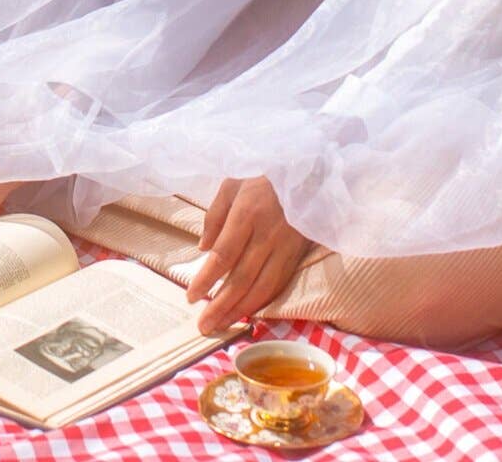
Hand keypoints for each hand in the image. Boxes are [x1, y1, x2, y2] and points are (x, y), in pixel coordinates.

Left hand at [185, 178, 311, 334]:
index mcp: (247, 213)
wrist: (309, 175)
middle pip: (242, 278)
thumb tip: (203, 249)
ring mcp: (285, 247)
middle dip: (221, 305)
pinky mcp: (298, 255)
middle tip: (204, 325)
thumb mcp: (232, 184)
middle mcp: (267, 234)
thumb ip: (215, 215)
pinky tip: (248, 313)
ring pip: (263, 287)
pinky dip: (263, 302)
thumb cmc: (264, 178)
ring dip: (241, 310)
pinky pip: (279, 285)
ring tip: (221, 325)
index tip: (192, 297)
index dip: (207, 279)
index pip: (224, 254)